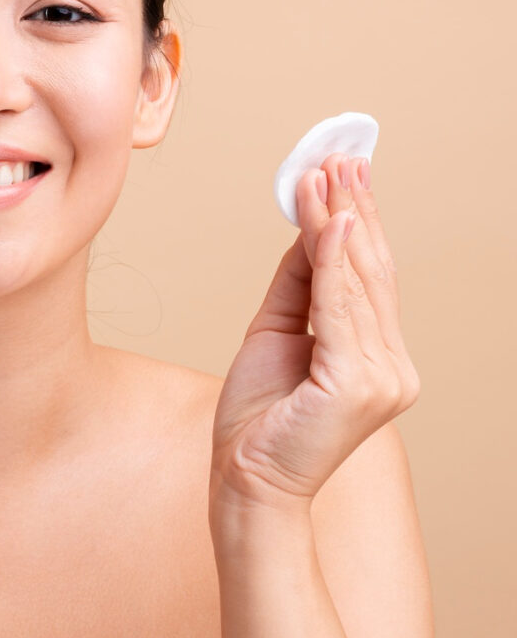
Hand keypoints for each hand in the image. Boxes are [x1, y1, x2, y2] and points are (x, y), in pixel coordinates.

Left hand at [210, 153, 419, 512]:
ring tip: (326, 173)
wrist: (245, 479)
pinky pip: (340, 308)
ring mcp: (382, 378)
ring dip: (337, 220)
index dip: (359, 221)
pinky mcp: (356, 385)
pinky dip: (333, 260)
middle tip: (342, 157)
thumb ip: (301, 284)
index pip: (369, 276)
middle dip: (353, 209)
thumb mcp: (279, 332)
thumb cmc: (259, 414)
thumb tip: (312, 231)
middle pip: (371, 271)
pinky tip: (328, 221)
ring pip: (356, 281)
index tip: (347, 172)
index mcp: (378, 357)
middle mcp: (392, 367)